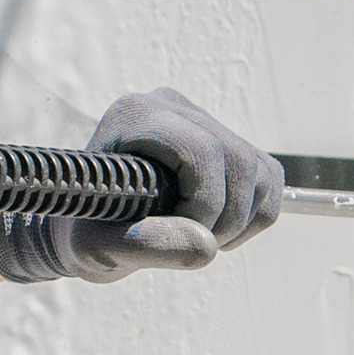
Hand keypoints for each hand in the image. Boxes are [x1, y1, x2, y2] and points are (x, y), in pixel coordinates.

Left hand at [0, 89, 289, 284]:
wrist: (88, 227)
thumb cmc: (84, 233)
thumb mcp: (95, 247)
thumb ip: (141, 246)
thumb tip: (204, 246)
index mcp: (136, 115)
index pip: (203, 151)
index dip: (204, 204)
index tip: (177, 234)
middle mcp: (172, 107)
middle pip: (240, 160)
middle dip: (227, 218)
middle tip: (193, 245)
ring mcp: (204, 121)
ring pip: (261, 173)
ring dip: (242, 222)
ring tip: (199, 238)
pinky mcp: (228, 143)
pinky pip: (269, 180)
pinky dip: (254, 217)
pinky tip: (215, 227)